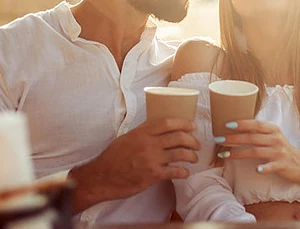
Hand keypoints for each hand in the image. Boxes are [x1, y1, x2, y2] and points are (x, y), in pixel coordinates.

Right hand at [69, 118, 199, 212]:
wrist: (102, 176)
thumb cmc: (113, 157)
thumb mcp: (127, 138)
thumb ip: (143, 133)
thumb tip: (158, 129)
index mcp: (142, 132)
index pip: (168, 123)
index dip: (184, 123)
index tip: (193, 125)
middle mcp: (148, 143)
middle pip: (178, 137)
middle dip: (192, 140)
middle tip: (197, 145)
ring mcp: (151, 159)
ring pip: (180, 154)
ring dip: (191, 156)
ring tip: (194, 158)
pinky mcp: (152, 175)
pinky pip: (175, 171)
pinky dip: (184, 172)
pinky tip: (185, 173)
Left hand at [215, 120, 299, 184]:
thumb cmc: (282, 150)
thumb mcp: (273, 137)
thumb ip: (258, 133)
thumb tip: (234, 129)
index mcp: (273, 130)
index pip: (255, 124)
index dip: (241, 124)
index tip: (226, 125)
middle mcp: (276, 139)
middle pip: (251, 138)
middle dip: (233, 139)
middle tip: (218, 140)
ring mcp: (279, 152)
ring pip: (256, 151)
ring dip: (238, 153)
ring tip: (224, 156)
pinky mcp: (282, 165)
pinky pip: (271, 166)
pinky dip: (263, 168)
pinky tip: (256, 170)